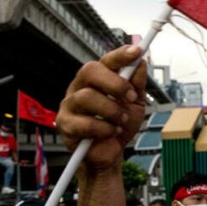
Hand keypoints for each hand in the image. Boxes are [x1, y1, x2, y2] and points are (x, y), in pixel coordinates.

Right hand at [56, 46, 147, 169]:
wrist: (111, 153)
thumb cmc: (119, 125)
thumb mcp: (134, 104)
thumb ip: (137, 85)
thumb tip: (141, 63)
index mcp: (97, 79)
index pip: (106, 60)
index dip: (120, 55)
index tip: (137, 52)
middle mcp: (80, 87)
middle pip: (90, 71)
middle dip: (115, 83)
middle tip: (130, 97)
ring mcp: (69, 104)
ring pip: (88, 97)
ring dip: (112, 111)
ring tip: (121, 121)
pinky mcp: (64, 124)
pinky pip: (85, 123)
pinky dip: (104, 129)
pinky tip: (110, 133)